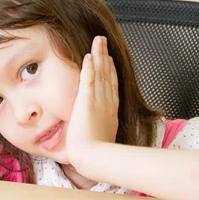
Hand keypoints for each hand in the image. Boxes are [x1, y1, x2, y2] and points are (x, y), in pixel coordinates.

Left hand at [66, 35, 118, 170]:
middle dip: (105, 56)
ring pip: (100, 73)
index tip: (109, 58)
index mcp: (111, 111)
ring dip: (99, 55)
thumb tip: (101, 127)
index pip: (111, 85)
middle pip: (107, 74)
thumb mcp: (103, 136)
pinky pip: (88, 81)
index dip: (110, 70)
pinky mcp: (87, 103)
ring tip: (98, 41)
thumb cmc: (96, 153)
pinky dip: (89, 68)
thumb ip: (102, 127)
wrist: (93, 158)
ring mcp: (98, 102)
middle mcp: (107, 103)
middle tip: (103, 41)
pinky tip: (88, 56)